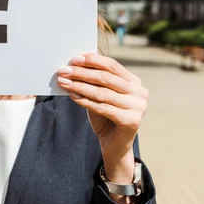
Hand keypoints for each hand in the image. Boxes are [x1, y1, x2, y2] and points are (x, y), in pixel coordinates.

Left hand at [57, 53, 148, 180]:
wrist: (114, 144)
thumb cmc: (106, 115)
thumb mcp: (100, 94)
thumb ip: (93, 80)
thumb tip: (73, 65)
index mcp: (134, 81)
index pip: (111, 65)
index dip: (92, 60)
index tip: (74, 59)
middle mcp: (140, 92)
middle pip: (105, 78)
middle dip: (82, 73)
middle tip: (63, 70)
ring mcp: (139, 107)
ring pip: (102, 92)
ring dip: (79, 86)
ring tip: (64, 82)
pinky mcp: (132, 121)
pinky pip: (103, 108)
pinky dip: (85, 101)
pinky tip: (72, 96)